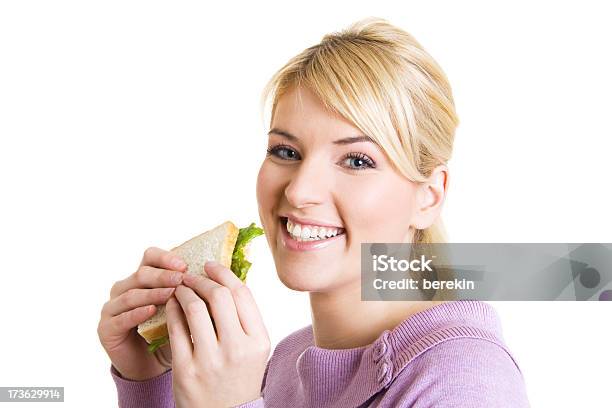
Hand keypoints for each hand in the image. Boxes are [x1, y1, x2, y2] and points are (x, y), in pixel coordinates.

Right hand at [97, 247, 186, 380]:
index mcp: (141, 279)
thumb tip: (212, 279)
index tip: (184, 265)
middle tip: (181, 279)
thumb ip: (191, 294)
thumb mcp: (182, 310)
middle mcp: (123, 289)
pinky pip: (121, 317)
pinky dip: (137, 313)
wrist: (151, 367)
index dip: (165, 258)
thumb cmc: (170, 334)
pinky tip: (151, 311)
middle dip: (163, 275)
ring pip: (131, 294)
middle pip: (141, 273)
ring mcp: (112, 308)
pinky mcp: (106, 329)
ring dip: (153, 293)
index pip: (149, 257)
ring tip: (171, 294)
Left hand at [167, 261, 269, 407]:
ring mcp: (210, 360)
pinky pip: (175, 328)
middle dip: (201, 279)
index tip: (211, 265)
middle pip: (218, 296)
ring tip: (179, 288)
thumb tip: (225, 279)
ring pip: (194, 308)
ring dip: (183, 291)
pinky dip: (171, 310)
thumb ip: (244, 318)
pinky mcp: (186, 370)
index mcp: (258, 340)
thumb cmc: (239, 378)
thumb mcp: (254, 349)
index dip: (223, 273)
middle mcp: (237, 348)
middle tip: (191, 276)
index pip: (241, 293)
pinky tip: (171, 305)